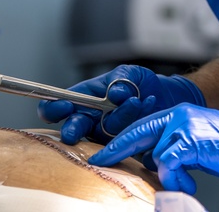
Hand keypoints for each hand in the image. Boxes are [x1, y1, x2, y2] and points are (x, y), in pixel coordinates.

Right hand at [37, 65, 204, 143]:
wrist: (165, 97)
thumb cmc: (141, 83)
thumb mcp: (131, 73)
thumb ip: (121, 80)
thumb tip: (114, 94)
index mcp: (84, 97)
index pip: (57, 106)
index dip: (53, 108)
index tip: (64, 106)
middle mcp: (90, 118)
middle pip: (71, 129)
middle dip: (71, 130)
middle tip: (76, 131)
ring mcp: (104, 134)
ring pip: (102, 133)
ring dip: (119, 116)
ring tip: (137, 100)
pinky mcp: (120, 145)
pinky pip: (122, 139)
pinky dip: (135, 121)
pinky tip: (147, 103)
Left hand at [88, 103, 218, 194]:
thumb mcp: (197, 145)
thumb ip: (174, 147)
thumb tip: (152, 160)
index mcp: (178, 113)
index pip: (141, 125)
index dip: (120, 139)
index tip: (102, 151)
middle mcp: (178, 114)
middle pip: (137, 132)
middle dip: (115, 148)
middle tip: (98, 160)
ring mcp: (184, 125)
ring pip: (156, 155)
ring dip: (169, 176)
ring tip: (187, 184)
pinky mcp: (192, 141)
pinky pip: (168, 164)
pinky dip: (176, 178)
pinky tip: (191, 184)